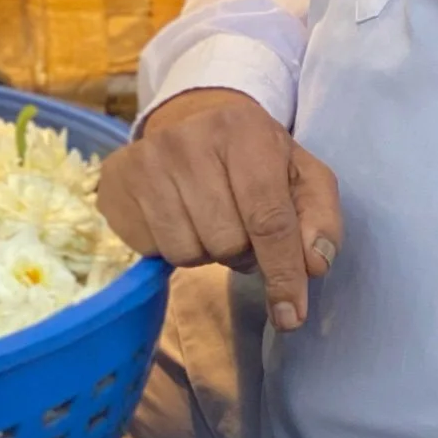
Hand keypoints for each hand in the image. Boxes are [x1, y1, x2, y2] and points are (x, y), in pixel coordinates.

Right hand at [97, 89, 342, 330]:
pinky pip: (154, 250)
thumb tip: (315, 264)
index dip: (284, 274)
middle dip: (243, 251)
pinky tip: (179, 218)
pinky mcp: (117, 181)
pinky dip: (175, 247)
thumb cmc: (255, 157)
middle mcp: (190, 139)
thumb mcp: (301, 176)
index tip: (292, 316)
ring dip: (209, 251)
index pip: (270, 220)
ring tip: (210, 219)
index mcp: (245, 131)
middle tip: (241, 224)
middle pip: (228, 243)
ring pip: (189, 252)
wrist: (191, 121)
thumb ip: (320, 219)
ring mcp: (147, 160)